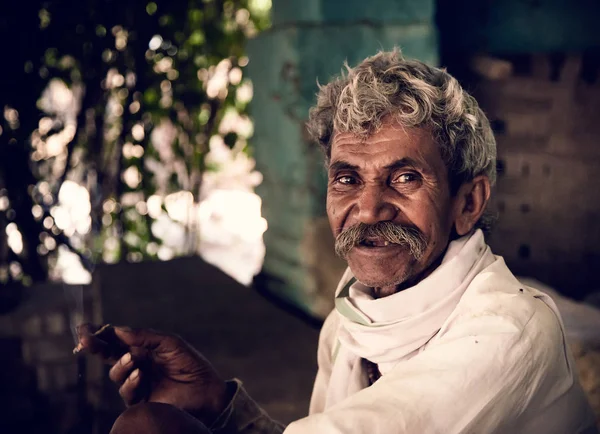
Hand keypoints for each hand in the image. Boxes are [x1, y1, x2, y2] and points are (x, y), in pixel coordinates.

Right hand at [77, 324, 228, 425]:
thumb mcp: (171, 344)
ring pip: (116, 373)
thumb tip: (119, 330)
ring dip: (121, 365)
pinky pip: (127, 391)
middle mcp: (137, 364)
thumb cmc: (191, 365)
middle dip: (96, 346)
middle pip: (109, 354)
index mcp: (143, 347)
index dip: (100, 334)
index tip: (84, 329)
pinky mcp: (140, 401)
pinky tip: (140, 376)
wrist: (206, 391)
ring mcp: (137, 382)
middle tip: (85, 340)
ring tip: (134, 361)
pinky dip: (130, 382)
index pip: (117, 339)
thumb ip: (145, 337)